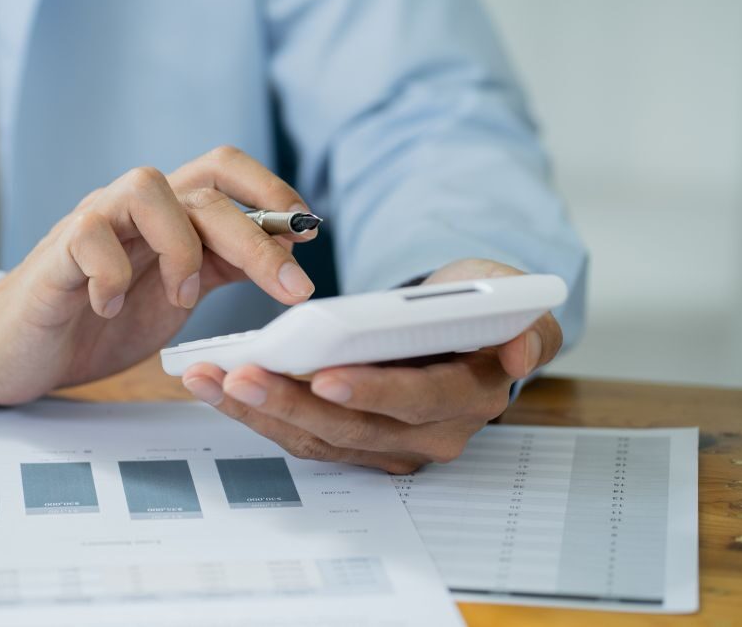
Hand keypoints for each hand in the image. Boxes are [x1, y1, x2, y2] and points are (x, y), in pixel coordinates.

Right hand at [0, 146, 317, 404]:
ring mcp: (91, 224)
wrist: (21, 354)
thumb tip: (287, 243)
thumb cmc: (97, 322)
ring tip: (181, 298)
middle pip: (202, 188)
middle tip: (291, 288)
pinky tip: (113, 309)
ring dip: (180, 247)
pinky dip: (112, 276)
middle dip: (256, 237)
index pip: (222, 169)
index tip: (308, 230)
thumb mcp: (177, 294)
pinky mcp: (53, 256)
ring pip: (146, 187)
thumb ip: (220, 265)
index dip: (270, 188)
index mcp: (166, 216)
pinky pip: (89, 237)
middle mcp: (130, 208)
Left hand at [180, 259, 563, 472]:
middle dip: (292, 404)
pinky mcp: (352, 442)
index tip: (324, 378)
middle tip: (242, 377)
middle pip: (353, 428)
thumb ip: (531, 325)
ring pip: (317, 438)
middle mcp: (429, 434)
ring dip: (258, 411)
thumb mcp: (515, 296)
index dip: (372, 391)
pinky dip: (255, 411)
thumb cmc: (479, 307)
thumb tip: (519, 352)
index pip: (418, 399)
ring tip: (210, 379)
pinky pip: (299, 433)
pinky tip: (215, 383)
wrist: (462, 329)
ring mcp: (388, 445)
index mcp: (470, 395)